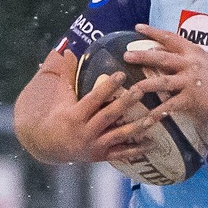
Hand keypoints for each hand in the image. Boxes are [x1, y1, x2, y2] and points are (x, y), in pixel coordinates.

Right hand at [13, 45, 169, 166]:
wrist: (49, 147)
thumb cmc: (56, 117)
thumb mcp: (59, 96)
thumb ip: (66, 74)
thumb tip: (70, 51)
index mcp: (74, 115)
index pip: (93, 99)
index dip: (107, 87)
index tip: (121, 74)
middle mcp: (86, 132)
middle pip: (109, 116)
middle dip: (126, 103)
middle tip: (142, 90)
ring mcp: (95, 146)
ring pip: (120, 135)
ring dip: (140, 126)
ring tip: (157, 116)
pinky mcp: (102, 156)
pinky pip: (122, 154)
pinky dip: (137, 150)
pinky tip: (153, 143)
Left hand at [124, 24, 207, 126]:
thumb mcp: (204, 63)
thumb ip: (185, 57)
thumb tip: (160, 52)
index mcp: (193, 52)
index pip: (170, 38)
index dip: (153, 32)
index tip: (137, 28)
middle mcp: (191, 64)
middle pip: (162, 57)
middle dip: (142, 56)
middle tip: (125, 55)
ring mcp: (190, 81)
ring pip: (162, 81)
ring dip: (144, 85)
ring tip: (131, 88)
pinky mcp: (191, 98)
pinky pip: (169, 105)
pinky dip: (157, 112)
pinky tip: (146, 118)